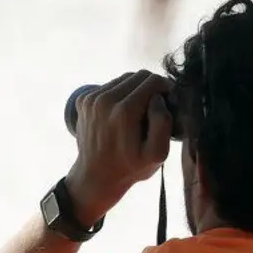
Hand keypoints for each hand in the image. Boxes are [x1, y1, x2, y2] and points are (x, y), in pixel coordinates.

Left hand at [66, 70, 173, 225]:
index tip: (169, 101)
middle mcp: (105, 99)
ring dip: (135, 90)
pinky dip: (119, 94)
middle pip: (138, 76)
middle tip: (156, 106)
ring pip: (123, 79)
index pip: (152, 81)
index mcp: (124, 111)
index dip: (166, 88)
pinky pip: (109, 86)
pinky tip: (121, 113)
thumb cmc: (130, 167)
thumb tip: (158, 97)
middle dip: (151, 87)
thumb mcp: (157, 154)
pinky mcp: (83, 100)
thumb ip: (163, 122)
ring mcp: (91, 98)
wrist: (96, 177)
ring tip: (139, 111)